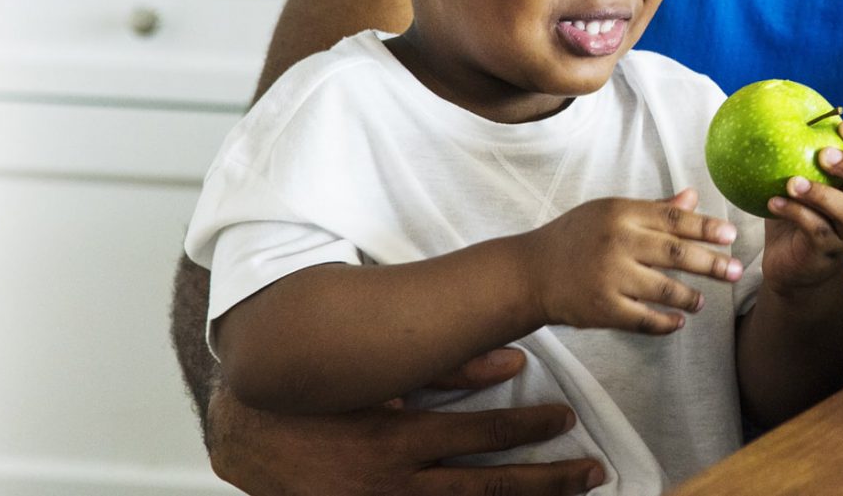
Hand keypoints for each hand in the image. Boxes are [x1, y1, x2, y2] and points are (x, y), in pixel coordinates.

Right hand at [206, 347, 605, 495]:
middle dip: (549, 481)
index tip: (567, 420)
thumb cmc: (315, 396)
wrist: (249, 438)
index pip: (483, 435)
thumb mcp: (376, 374)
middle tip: (593, 472)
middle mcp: (398, 482)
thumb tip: (511, 359)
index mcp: (398, 437)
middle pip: (490, 486)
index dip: (530, 428)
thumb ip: (445, 368)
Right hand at [517, 189, 742, 333]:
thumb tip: (694, 197)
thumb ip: (653, 209)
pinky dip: (666, 323)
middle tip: (735, 271)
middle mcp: (616, 242)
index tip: (731, 235)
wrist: (531, 272)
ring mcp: (610, 277)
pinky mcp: (603, 309)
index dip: (706, 227)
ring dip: (690, 297)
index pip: (673, 219)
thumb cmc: (575, 238)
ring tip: (700, 301)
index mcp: (620, 213)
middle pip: (677, 254)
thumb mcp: (609, 214)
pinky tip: (677, 321)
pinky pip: (646, 320)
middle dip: (712, 263)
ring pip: (666, 290)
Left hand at [760, 120, 842, 290]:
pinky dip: (795, 214)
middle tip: (824, 154)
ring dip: (821, 194)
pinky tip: (772, 202)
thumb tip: (770, 107)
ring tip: (791, 182)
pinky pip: (817, 231)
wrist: (790, 267)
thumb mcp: (794, 179)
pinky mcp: (827, 253)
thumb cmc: (793, 215)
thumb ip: (792, 152)